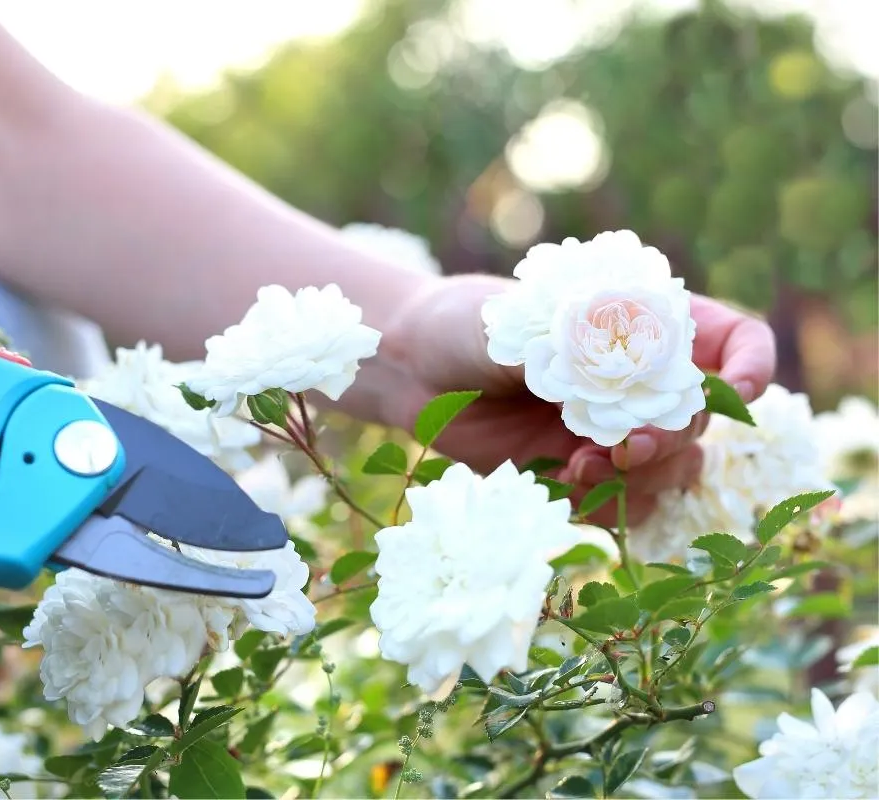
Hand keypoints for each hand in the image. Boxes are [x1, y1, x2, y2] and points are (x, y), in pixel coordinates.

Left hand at [380, 274, 775, 525]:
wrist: (413, 370)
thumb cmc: (469, 326)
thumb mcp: (519, 326)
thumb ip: (571, 357)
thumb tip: (610, 389)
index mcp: (643, 327)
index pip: (731, 341)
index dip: (749, 365)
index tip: (734, 391)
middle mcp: (639, 384)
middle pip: (701, 419)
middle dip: (672, 437)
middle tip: (625, 446)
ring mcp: (613, 432)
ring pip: (672, 471)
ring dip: (641, 478)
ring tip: (578, 467)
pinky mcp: (580, 474)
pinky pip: (623, 507)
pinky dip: (605, 505)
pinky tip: (560, 486)